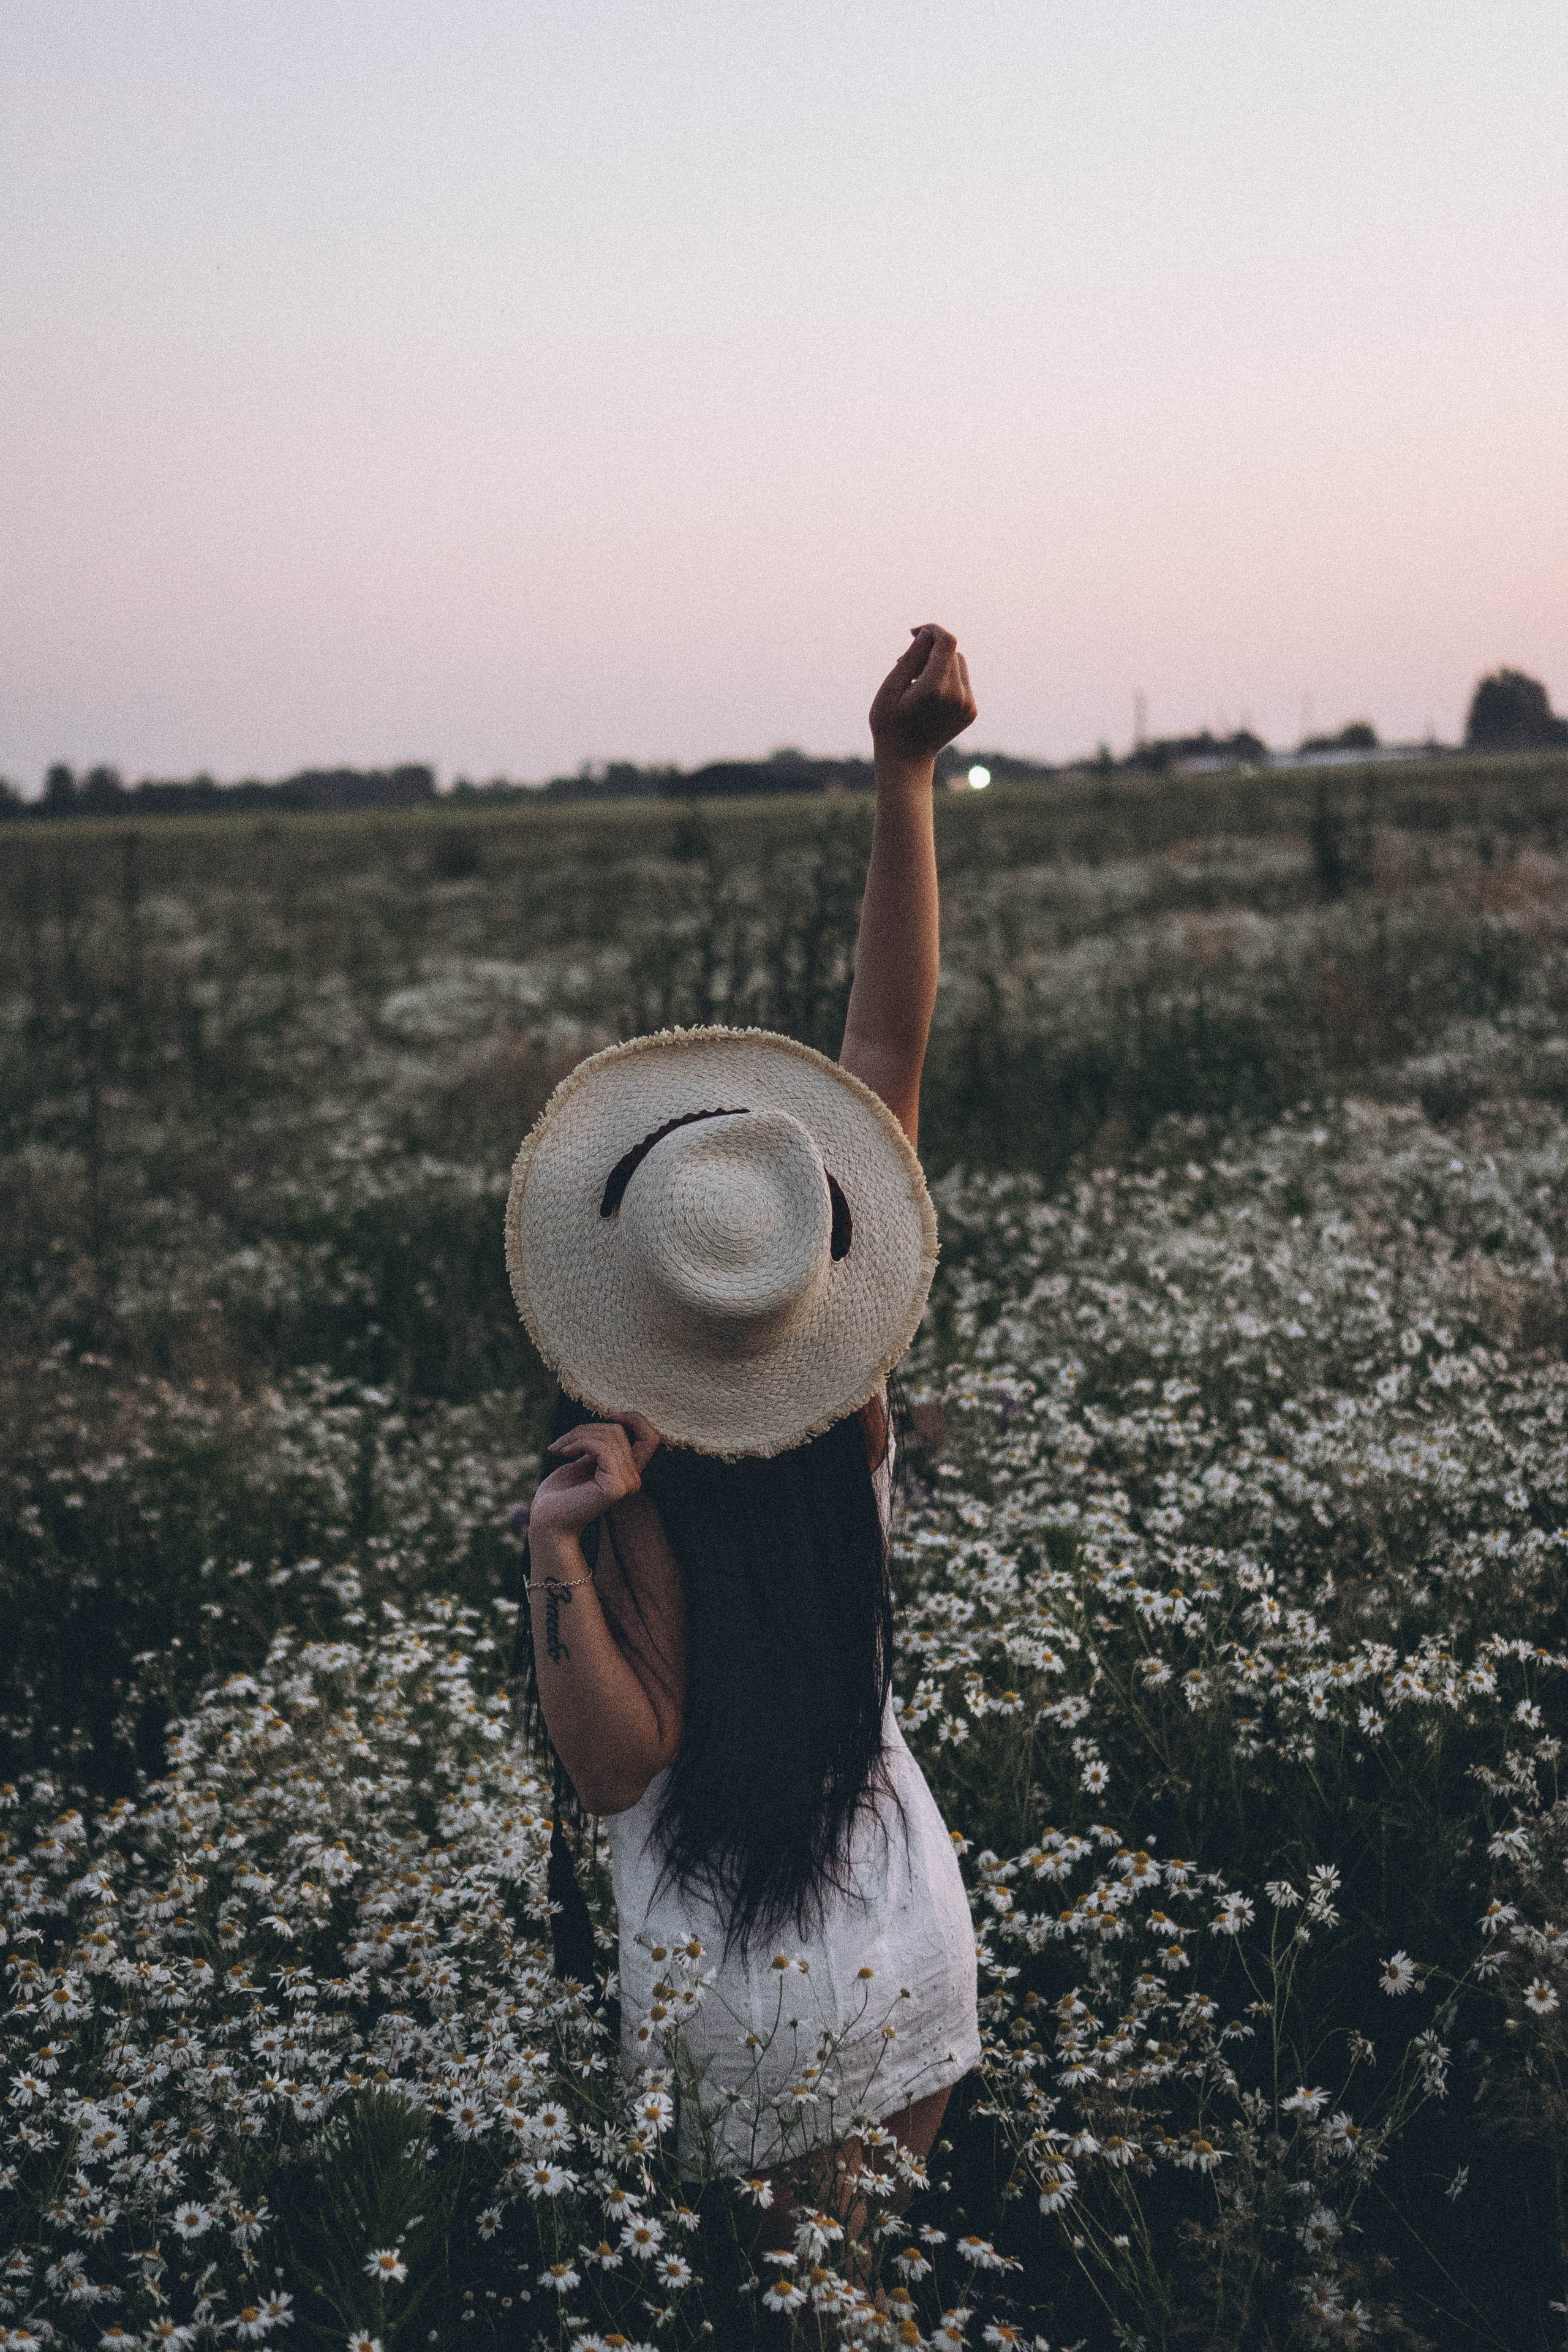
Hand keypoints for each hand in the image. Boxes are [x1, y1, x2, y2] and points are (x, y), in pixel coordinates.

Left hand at [527, 1413, 661, 1543]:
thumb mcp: (584, 1459)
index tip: (610, 1415)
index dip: (635, 1419)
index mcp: (628, 1473)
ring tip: (559, 1449)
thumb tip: (612, 1419)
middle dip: (585, 1429)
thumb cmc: (560, 1491)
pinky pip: (602, 1448)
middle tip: (561, 1443)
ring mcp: (626, 1484)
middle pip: (618, 1431)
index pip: (650, 1438)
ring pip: (609, 1436)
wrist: (546, 1519)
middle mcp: (633, 1479)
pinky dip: (579, 1443)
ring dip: (578, 1436)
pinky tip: (562, 1453)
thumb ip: (602, 1444)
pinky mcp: (615, 1487)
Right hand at [869, 625, 977, 767]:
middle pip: (951, 651)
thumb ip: (910, 659)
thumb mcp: (889, 689)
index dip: (932, 630)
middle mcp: (957, 695)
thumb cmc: (889, 725)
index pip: (946, 641)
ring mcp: (967, 704)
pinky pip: (962, 680)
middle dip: (930, 650)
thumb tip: (926, 635)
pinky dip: (947, 679)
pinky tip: (928, 694)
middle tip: (905, 664)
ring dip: (939, 663)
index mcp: (935, 688)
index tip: (914, 634)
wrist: (906, 761)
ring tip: (916, 680)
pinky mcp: (971, 710)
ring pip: (959, 663)